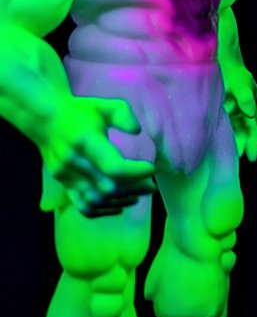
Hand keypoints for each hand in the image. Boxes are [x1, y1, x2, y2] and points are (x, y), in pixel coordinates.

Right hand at [39, 96, 155, 217]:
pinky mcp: (63, 183)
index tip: (151, 169)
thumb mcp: (104, 106)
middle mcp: (74, 161)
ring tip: (140, 195)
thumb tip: (137, 131)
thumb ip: (123, 115)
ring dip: (121, 200)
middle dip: (134, 188)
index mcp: (85, 141)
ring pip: (96, 199)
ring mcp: (66, 175)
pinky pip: (82, 205)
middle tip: (151, 185)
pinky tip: (119, 206)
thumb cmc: (80, 111)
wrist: (45, 120)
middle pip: (107, 187)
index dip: (134, 172)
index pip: (112, 167)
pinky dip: (102, 210)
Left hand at [223, 66, 256, 161]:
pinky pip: (231, 131)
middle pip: (256, 132)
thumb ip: (246, 96)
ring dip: (243, 144)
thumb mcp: (241, 82)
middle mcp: (250, 112)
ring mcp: (237, 116)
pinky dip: (232, 140)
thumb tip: (251, 113)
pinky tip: (229, 147)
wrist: (215, 65)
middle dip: (255, 144)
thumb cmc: (232, 72)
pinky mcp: (225, 118)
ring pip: (243, 134)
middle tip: (251, 156)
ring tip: (239, 155)